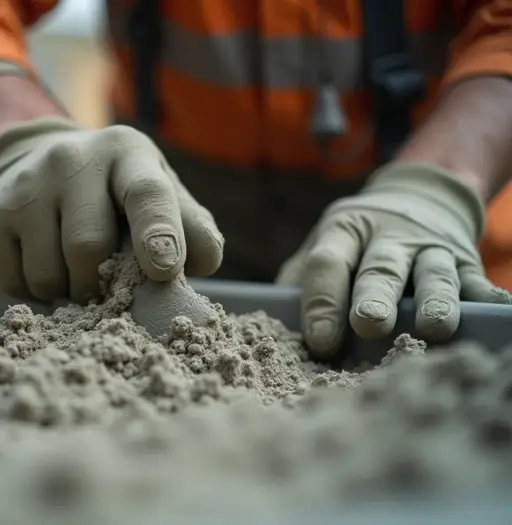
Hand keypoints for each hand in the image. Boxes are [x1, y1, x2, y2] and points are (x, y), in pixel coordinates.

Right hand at [0, 117, 223, 302]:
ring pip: (47, 274)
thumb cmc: (117, 189)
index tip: (165, 271)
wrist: (41, 159)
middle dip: (100, 283)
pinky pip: (15, 282)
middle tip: (107, 284)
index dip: (157, 233)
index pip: (146, 193)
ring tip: (77, 274)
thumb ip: (191, 226)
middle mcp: (72, 160)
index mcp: (128, 153)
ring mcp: (27, 186)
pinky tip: (48, 268)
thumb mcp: (161, 191)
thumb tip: (203, 264)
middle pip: (87, 247)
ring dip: (68, 294)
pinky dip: (37, 294)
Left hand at [277, 163, 511, 356]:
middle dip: (374, 296)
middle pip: (379, 267)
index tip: (319, 341)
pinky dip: (488, 298)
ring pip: (432, 273)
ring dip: (434, 300)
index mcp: (343, 231)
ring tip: (434, 328)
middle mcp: (386, 236)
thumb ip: (301, 277)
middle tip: (369, 323)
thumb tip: (274, 326)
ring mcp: (428, 246)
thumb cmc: (359, 237)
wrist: (418, 195)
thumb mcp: (326, 242)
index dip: (321, 302)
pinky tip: (497, 312)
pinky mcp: (464, 259)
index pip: (327, 264)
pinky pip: (477, 280)